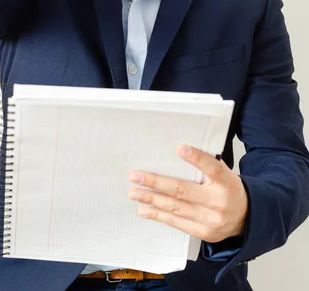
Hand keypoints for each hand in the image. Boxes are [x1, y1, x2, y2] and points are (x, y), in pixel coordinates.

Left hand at [128, 145, 247, 242]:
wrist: (247, 219)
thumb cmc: (229, 190)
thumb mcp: (224, 174)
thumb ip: (205, 166)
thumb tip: (177, 153)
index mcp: (226, 182)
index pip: (213, 168)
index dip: (196, 158)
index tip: (179, 148)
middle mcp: (218, 201)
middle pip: (183, 190)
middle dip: (156, 182)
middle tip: (136, 176)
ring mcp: (210, 220)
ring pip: (175, 208)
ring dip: (151, 199)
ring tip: (134, 193)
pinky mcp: (202, 232)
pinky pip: (176, 223)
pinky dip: (158, 215)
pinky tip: (144, 209)